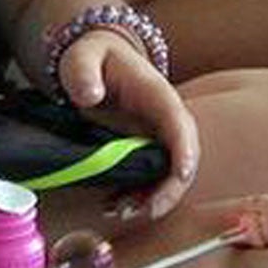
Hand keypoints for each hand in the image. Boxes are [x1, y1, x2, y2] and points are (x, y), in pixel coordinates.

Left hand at [56, 29, 199, 219]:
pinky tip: (113, 205)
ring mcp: (153, 137)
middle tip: (147, 209)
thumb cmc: (92, 56)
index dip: (184, 148)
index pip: (178, 121)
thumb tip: (89, 95)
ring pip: (165, 174)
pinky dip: (135, 195)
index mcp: (156, 93)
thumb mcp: (82, 56)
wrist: (93, 62)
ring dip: (150, 197)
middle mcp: (163, 119)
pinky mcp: (141, 151)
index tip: (181, 172)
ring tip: (121, 211)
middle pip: (180, 157)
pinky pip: (146, 178)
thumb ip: (83, 71)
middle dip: (169, 187)